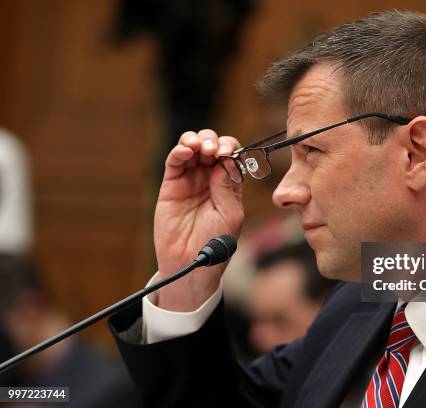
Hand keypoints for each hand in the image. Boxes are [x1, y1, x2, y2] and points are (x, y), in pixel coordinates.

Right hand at [154, 129, 243, 310]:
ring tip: (200, 147)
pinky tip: (185, 150)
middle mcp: (210, 178)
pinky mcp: (171, 185)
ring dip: (197, 140)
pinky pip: (174, 161)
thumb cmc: (215, 243)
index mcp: (229, 183)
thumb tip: (225, 162)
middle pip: (212, 145)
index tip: (229, 154)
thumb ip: (227, 188)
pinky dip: (179, 150)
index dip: (231, 149)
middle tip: (214, 150)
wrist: (190, 264)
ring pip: (192, 148)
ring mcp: (190, 179)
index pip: (232, 155)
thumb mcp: (230, 216)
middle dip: (214, 141)